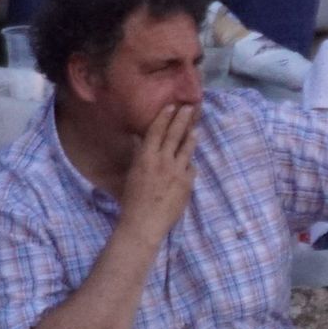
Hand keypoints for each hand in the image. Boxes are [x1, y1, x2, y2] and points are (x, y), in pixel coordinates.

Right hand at [121, 104, 196, 242]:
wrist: (144, 223)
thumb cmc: (131, 200)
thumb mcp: (132, 174)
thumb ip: (138, 156)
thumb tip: (138, 141)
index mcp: (146, 157)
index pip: (157, 131)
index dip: (165, 117)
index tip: (172, 106)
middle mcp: (163, 160)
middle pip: (175, 134)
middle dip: (183, 119)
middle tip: (190, 107)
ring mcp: (178, 171)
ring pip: (187, 149)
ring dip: (191, 137)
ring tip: (196, 129)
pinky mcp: (187, 183)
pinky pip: (191, 168)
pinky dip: (190, 164)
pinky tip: (190, 162)